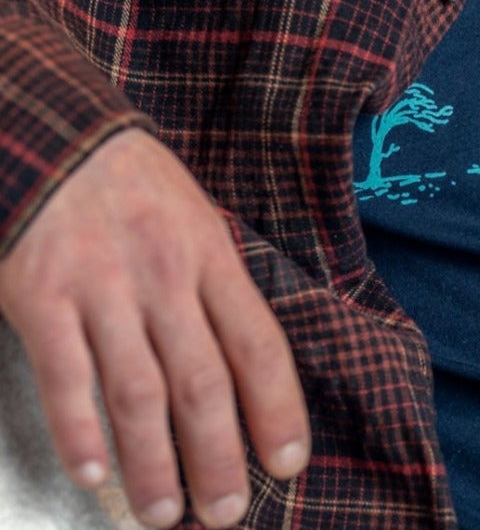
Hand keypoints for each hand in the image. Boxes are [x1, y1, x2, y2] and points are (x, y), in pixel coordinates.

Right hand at [0, 129, 309, 527]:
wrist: (57, 136)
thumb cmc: (132, 183)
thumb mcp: (193, 217)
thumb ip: (212, 284)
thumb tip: (243, 360)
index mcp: (210, 255)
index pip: (258, 343)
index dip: (278, 407)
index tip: (289, 462)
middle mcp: (164, 277)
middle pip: (202, 381)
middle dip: (219, 455)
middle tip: (227, 513)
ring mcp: (103, 289)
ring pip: (138, 391)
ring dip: (153, 462)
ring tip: (163, 513)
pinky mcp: (41, 298)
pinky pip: (66, 376)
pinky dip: (80, 429)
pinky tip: (94, 472)